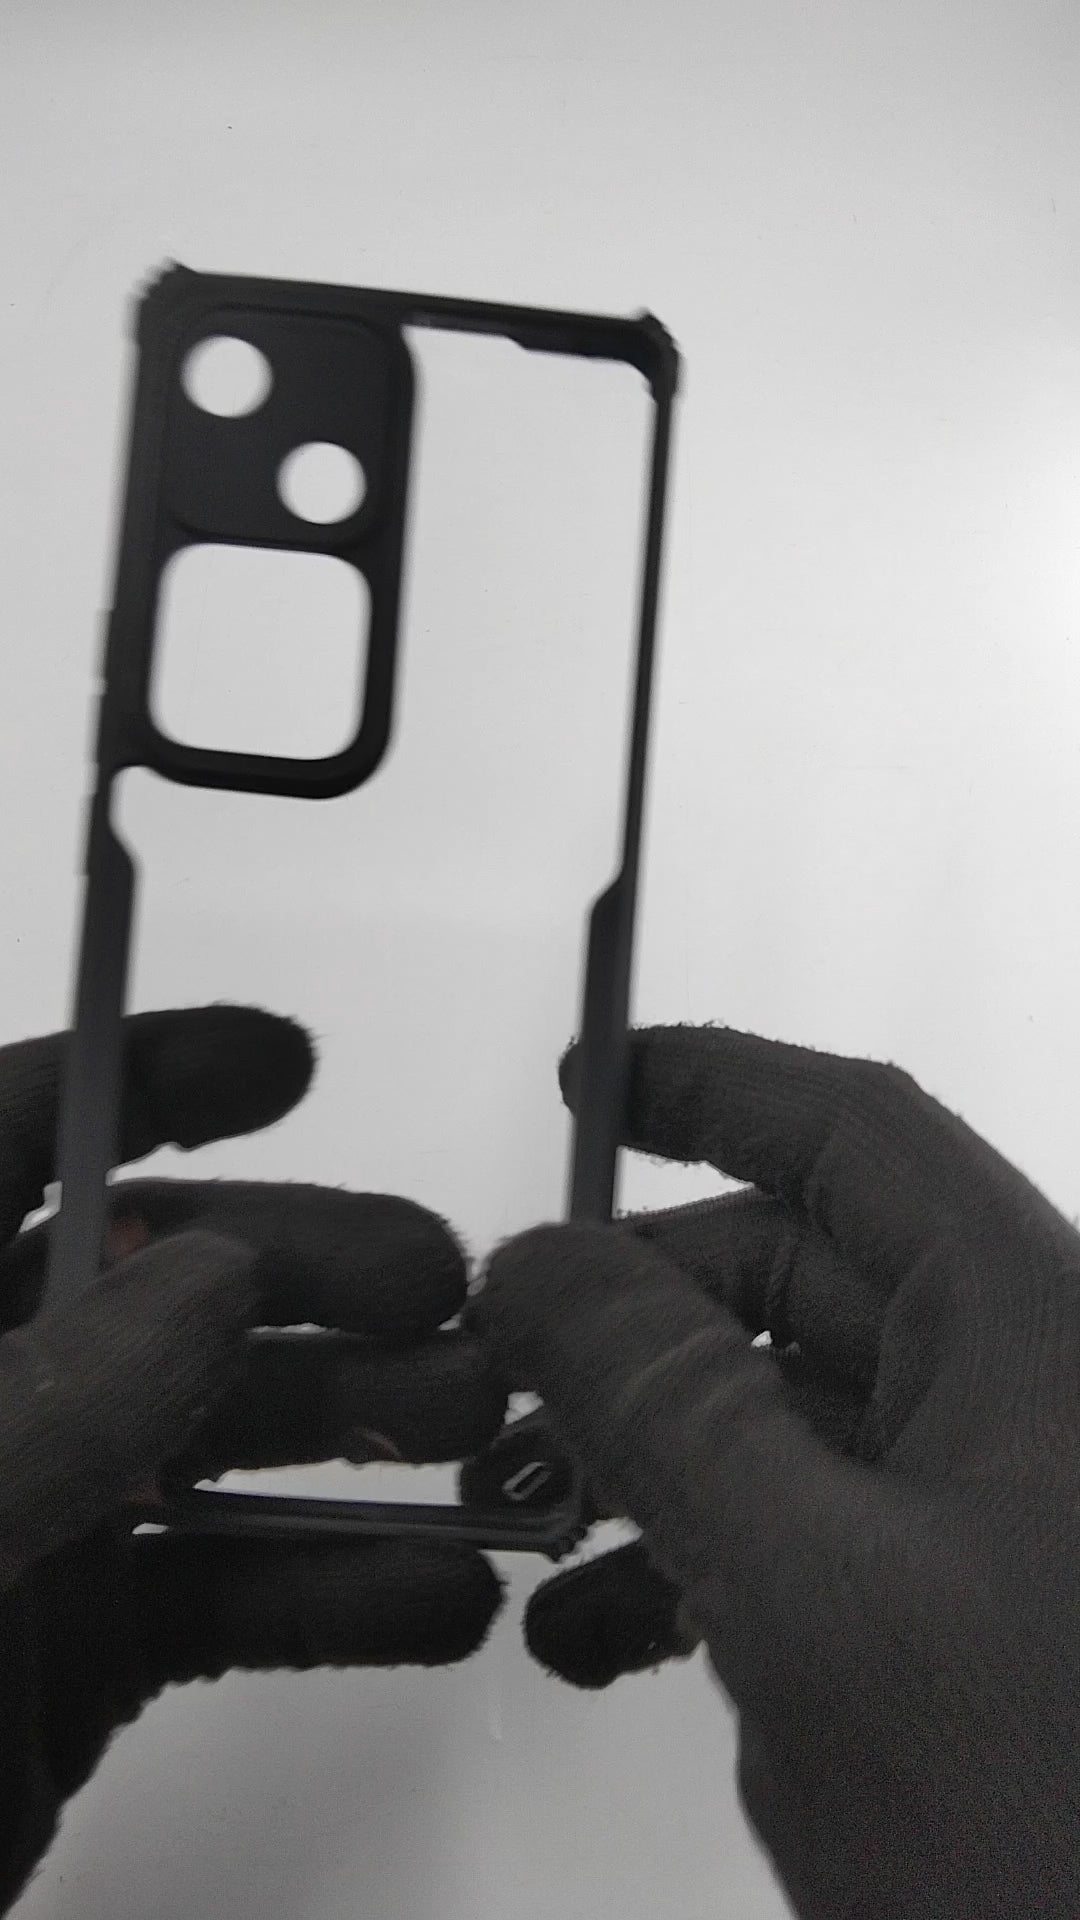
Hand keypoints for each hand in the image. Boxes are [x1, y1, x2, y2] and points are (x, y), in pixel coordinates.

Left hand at [0, 1007, 503, 1912]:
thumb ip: (45, 1400)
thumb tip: (210, 1271)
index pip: (13, 1135)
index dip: (145, 1078)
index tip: (286, 1063)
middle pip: (162, 1283)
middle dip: (319, 1276)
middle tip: (452, 1304)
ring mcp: (21, 1532)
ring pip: (218, 1439)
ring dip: (364, 1433)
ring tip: (490, 1450)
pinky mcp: (67, 1662)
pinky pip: (226, 1596)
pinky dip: (343, 1592)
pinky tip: (444, 1599)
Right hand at [475, 1024, 1079, 1918]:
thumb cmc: (1054, 1828)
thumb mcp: (809, 1587)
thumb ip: (661, 1399)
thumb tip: (543, 1264)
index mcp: (1041, 1331)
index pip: (859, 1134)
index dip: (714, 1084)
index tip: (595, 1078)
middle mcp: (1040, 1395)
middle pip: (808, 1272)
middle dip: (640, 1312)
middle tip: (512, 1351)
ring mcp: (1012, 1507)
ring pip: (799, 1408)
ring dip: (652, 1448)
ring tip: (532, 1513)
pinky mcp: (982, 1610)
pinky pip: (822, 1524)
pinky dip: (705, 1551)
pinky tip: (613, 1628)